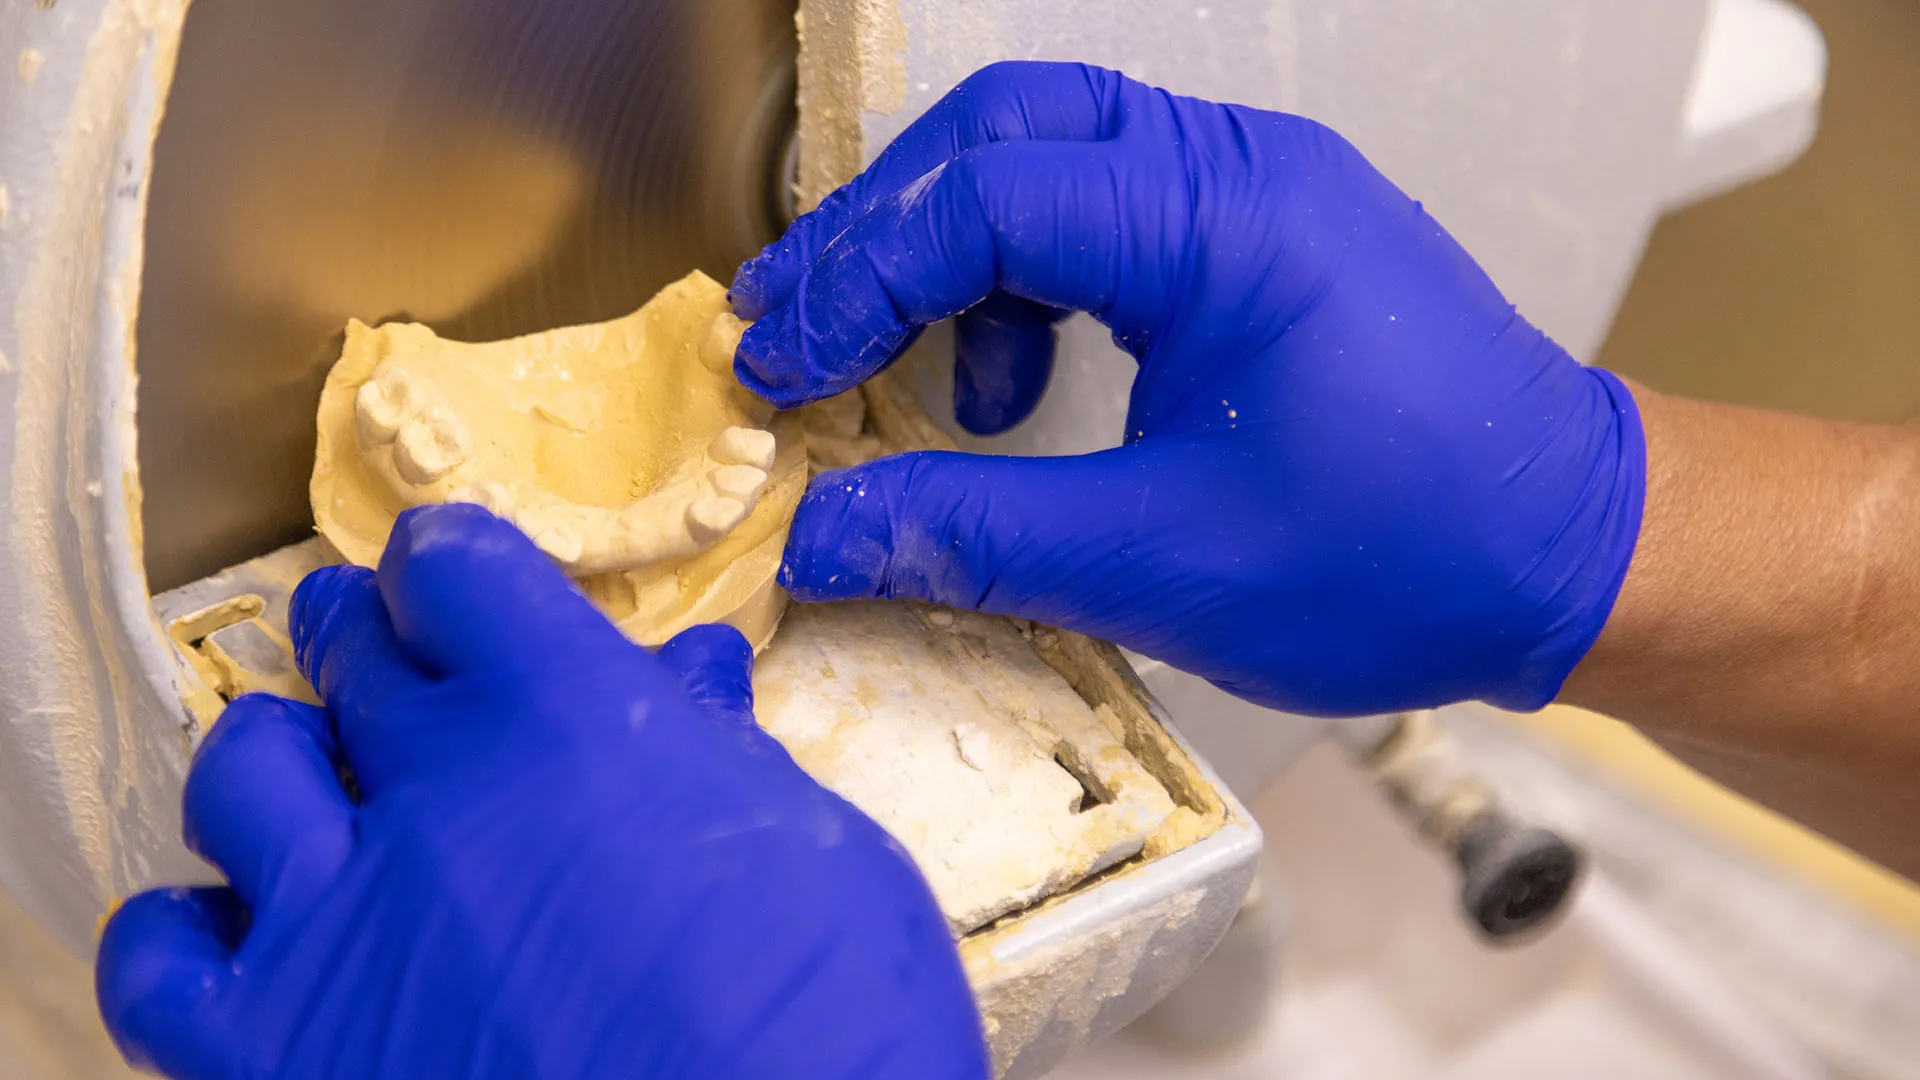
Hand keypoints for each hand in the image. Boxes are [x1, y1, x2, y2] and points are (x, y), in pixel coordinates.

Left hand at [95, 504, 984, 1078]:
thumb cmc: (824, 1031)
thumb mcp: (813, 856)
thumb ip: (719, 755)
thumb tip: (692, 680)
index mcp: (570, 716)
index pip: (454, 568)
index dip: (456, 569)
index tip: (463, 589)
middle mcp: (434, 790)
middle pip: (351, 653)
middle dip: (373, 643)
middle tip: (395, 667)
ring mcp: (339, 919)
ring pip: (245, 769)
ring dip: (285, 759)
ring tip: (327, 791)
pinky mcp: (272, 1049)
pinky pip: (158, 955)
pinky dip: (189, 928)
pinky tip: (255, 934)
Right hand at [732, 61, 1644, 715]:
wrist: (1576, 556)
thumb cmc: (1417, 548)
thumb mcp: (1167, 560)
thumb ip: (978, 535)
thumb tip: (828, 532)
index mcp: (1225, 218)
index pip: (986, 198)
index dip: (859, 281)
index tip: (782, 369)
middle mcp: (1239, 172)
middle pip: (1006, 133)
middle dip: (883, 231)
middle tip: (796, 325)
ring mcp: (1255, 198)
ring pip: (1048, 161)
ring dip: (952, 258)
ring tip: (909, 381)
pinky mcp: (1258, 246)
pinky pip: (1102, 219)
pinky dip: (1026, 290)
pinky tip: (1014, 393)